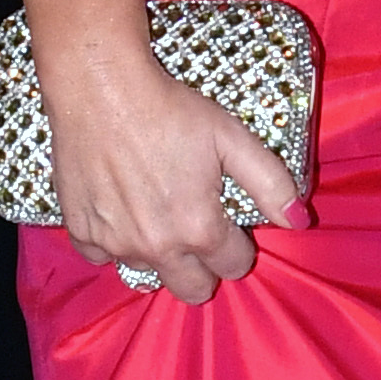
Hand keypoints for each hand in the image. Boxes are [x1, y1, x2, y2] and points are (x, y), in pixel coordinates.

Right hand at [41, 28, 299, 301]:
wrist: (100, 88)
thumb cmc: (171, 109)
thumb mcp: (233, 138)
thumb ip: (271, 183)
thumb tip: (299, 222)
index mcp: (200, 229)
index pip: (234, 266)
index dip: (237, 244)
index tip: (228, 220)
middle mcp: (157, 248)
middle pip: (193, 291)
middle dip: (203, 267)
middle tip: (195, 227)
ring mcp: (115, 244)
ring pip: (148, 272)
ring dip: (158, 253)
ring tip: (156, 210)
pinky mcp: (81, 232)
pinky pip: (103, 257)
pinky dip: (114, 241)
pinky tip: (120, 209)